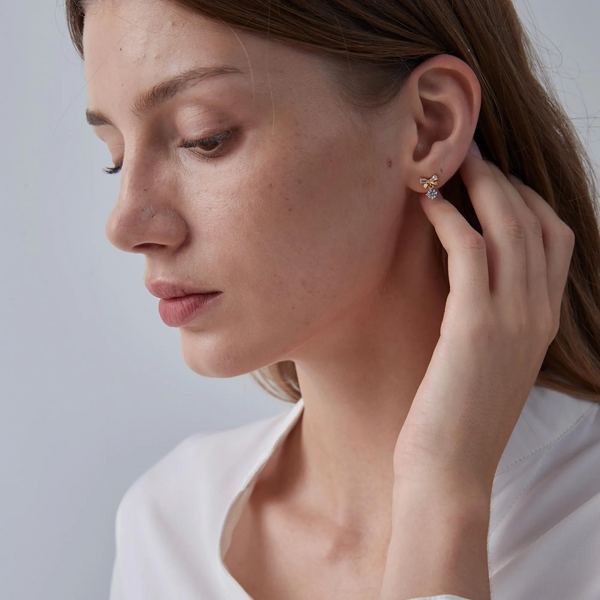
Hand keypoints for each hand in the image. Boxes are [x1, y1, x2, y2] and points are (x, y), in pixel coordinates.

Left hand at [393, 141, 575, 494]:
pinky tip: (427, 203)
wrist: (450, 474)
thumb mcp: (488, 364)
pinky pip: (469, 251)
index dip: (524, 198)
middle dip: (503, 178)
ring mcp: (512, 319)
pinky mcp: (475, 327)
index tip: (490, 178)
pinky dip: (450, 218)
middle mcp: (537, 314)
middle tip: (467, 153)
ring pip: (509, 225)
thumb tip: (468, 287)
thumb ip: (491, 323)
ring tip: (446, 162)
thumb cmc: (456, 419)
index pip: (552, 238)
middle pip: (535, 220)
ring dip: (479, 184)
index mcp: (543, 321)